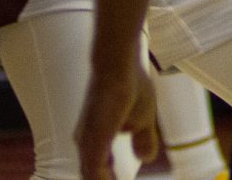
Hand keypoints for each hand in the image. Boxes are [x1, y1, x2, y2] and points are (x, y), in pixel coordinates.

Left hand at [74, 53, 157, 179]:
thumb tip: (145, 158)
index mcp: (96, 139)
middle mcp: (86, 142)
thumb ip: (143, 140)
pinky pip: (94, 171)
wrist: (121, 63)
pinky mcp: (92, 139)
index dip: (110, 179)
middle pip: (92, 176)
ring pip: (92, 177)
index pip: (98, 171)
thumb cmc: (131, 85)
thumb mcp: (143, 118)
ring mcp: (87, 141)